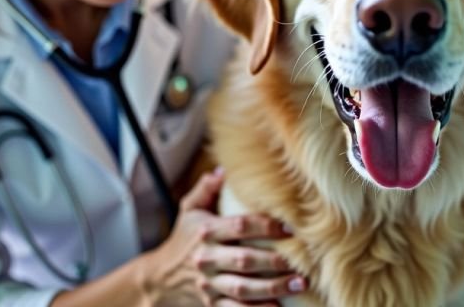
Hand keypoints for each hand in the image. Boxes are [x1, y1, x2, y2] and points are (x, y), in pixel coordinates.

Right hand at [138, 169, 305, 305]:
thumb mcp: (189, 209)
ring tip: (298, 284)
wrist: (161, 276)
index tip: (291, 228)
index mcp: (206, 232)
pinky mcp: (211, 303)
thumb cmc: (185, 237)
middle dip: (275, 261)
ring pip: (243, 288)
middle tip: (301, 261)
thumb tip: (223, 170)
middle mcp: (207, 258)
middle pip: (244, 260)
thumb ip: (206, 189)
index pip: (240, 227)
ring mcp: (209, 284)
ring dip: (273, 288)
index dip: (266, 227)